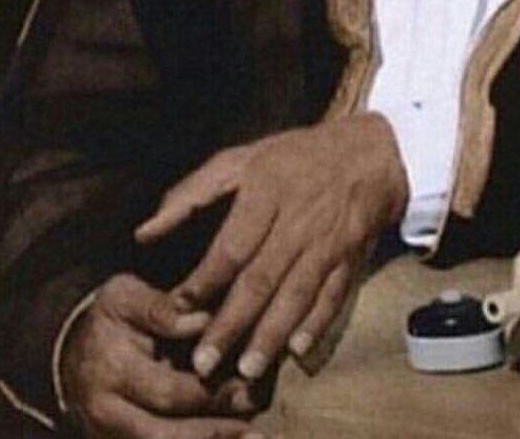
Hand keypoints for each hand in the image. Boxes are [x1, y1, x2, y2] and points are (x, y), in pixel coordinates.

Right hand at [61, 273, 267, 438]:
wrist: (69, 350)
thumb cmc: (109, 317)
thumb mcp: (126, 297)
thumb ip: (162, 310)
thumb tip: (204, 321)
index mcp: (112, 373)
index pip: (168, 391)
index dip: (212, 392)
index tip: (251, 386)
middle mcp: (108, 415)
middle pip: (166, 434)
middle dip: (216, 430)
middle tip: (258, 422)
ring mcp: (110, 437)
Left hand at [134, 113, 408, 382]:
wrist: (373, 152)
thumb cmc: (299, 155)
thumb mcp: (244, 158)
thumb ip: (193, 192)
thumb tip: (145, 231)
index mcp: (268, 189)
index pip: (233, 244)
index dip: (205, 279)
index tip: (179, 306)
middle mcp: (299, 218)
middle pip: (262, 277)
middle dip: (233, 322)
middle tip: (205, 362)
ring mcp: (329, 240)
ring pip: (298, 293)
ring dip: (272, 333)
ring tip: (248, 368)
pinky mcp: (352, 256)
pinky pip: (334, 294)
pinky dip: (317, 323)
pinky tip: (298, 349)